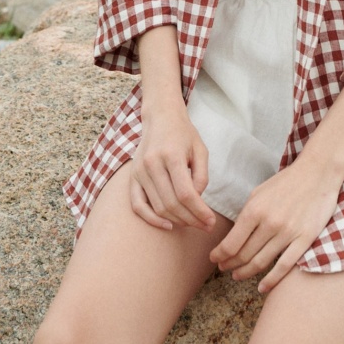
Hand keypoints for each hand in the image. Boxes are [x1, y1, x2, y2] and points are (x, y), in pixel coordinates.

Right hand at [129, 109, 216, 232]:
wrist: (160, 118)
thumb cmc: (184, 134)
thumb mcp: (200, 150)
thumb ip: (201, 176)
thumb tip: (198, 200)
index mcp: (172, 155)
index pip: (186, 193)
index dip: (199, 211)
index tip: (211, 222)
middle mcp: (152, 164)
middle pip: (172, 204)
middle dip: (191, 219)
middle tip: (205, 226)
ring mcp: (140, 171)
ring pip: (158, 207)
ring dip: (176, 220)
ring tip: (192, 223)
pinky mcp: (132, 177)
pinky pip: (137, 205)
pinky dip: (151, 219)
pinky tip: (167, 225)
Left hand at [210, 158, 342, 292]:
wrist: (317, 173)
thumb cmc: (286, 182)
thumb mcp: (259, 192)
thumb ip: (247, 214)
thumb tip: (234, 236)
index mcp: (255, 209)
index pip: (231, 243)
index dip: (220, 255)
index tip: (215, 258)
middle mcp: (269, 224)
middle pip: (244, 255)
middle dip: (230, 264)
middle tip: (224, 268)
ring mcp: (288, 233)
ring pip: (261, 262)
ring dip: (245, 272)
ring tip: (237, 275)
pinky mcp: (304, 240)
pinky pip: (284, 266)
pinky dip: (271, 280)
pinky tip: (262, 287)